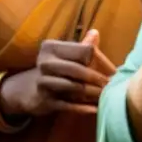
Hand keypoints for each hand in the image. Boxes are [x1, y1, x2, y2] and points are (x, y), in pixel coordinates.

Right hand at [0, 30, 116, 117]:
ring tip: (106, 96)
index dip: (100, 60)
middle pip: (78, 69)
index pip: (83, 50)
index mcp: (51, 47)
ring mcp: (43, 82)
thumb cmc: (54, 69)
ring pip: (74, 87)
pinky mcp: (44, 101)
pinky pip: (67, 105)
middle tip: (112, 85)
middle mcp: (45, 62)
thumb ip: (81, 46)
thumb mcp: (64, 55)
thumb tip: (96, 33)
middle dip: (97, 78)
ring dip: (92, 93)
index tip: (113, 70)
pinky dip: (83, 108)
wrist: (28, 90)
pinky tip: (95, 109)